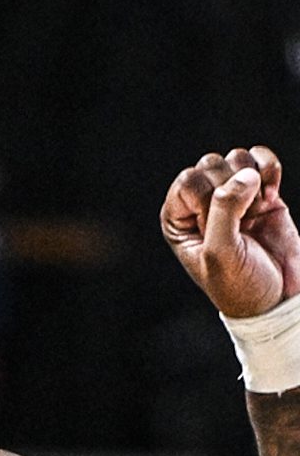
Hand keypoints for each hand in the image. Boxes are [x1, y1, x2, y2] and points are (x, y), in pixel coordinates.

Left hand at [162, 146, 299, 315]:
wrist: (278, 296)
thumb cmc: (239, 283)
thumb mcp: (222, 253)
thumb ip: (225, 211)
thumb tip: (244, 175)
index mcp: (178, 218)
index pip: (189, 181)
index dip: (210, 198)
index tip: (220, 227)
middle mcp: (199, 203)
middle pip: (211, 165)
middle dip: (232, 188)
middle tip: (242, 222)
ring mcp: (230, 195)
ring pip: (236, 158)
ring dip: (253, 180)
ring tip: (256, 211)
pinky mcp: (259, 191)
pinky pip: (260, 158)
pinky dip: (270, 169)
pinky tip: (271, 196)